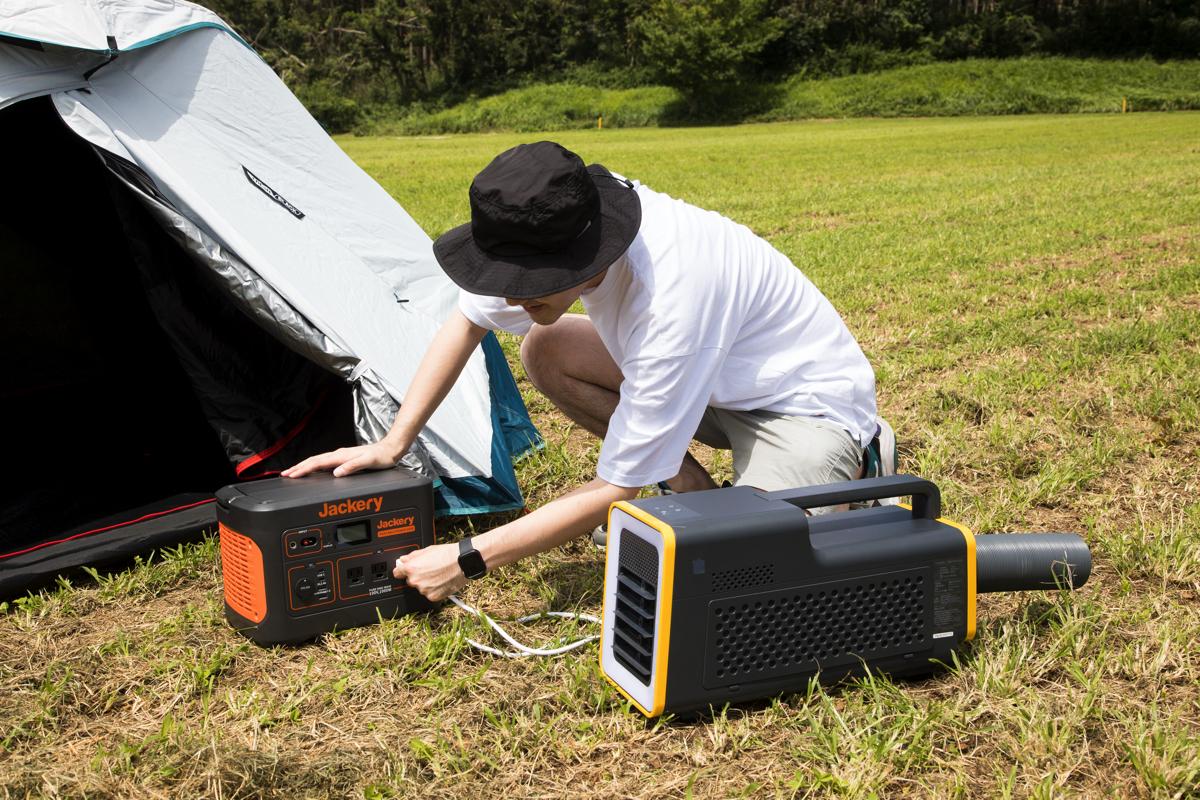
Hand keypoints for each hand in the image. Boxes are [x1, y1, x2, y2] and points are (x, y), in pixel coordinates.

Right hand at [281, 441, 401, 478]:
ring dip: (304, 466)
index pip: (317, 463)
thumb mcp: (368, 462)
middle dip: (298, 468)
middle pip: (313, 461)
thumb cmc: (382, 457)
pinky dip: (314, 466)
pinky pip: (324, 462)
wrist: (390, 450)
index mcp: (342, 456)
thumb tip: (336, 473)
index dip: (303, 469)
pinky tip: (312, 470)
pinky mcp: (344, 459)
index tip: (291, 475)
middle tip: (284, 474)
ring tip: (293, 472)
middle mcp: (339, 455)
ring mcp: (341, 456)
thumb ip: (352, 467)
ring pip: (317, 461)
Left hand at [393, 543, 468, 601]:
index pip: (397, 573)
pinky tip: (441, 581)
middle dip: (417, 577)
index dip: (401, 571)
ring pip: (421, 588)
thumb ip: (412, 556)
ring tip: (438, 575)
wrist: (462, 562)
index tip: (403, 571)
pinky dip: (434, 590)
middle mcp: (415, 580)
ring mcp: (424, 590)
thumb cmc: (447, 554)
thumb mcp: (427, 550)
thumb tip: (404, 559)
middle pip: (411, 581)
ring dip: (426, 584)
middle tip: (429, 570)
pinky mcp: (433, 597)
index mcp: (411, 568)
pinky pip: (430, 594)